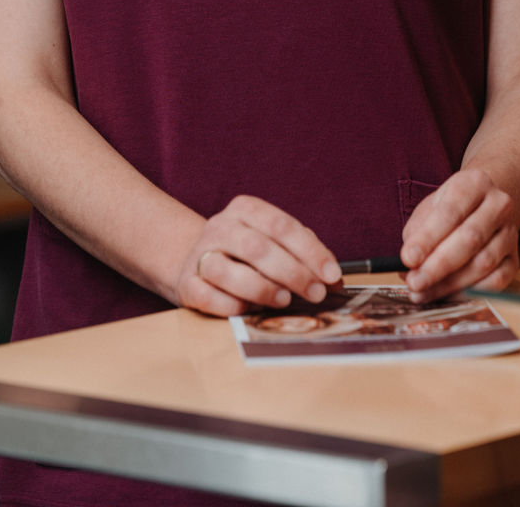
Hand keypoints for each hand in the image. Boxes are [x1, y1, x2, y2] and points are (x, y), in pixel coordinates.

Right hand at [174, 195, 341, 316]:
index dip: (310, 251)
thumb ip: (303, 253)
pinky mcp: (186, 284)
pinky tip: (249, 310)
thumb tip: (333, 277)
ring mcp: (200, 254)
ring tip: (284, 300)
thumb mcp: (273, 241)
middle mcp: (220, 227)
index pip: (281, 225)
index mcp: (245, 209)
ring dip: (262, 289)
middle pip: (257, 247)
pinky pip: (207, 296)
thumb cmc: (245, 254)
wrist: (194, 262)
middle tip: (315, 293)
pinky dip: (232, 306)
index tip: (331, 274)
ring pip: (227, 270)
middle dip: (293, 273)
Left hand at [399, 167, 519, 300]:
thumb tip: (409, 265)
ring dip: (450, 283)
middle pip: (470, 238)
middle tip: (414, 282)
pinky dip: (471, 292)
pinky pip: (497, 281)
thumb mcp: (431, 208)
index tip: (408, 259)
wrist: (484, 205)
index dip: (428, 238)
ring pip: (484, 263)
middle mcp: (498, 204)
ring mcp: (510, 232)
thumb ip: (418, 233)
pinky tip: (448, 295)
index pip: (450, 212)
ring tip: (424, 293)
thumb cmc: (451, 209)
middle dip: (438, 265)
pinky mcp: (514, 258)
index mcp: (474, 183)